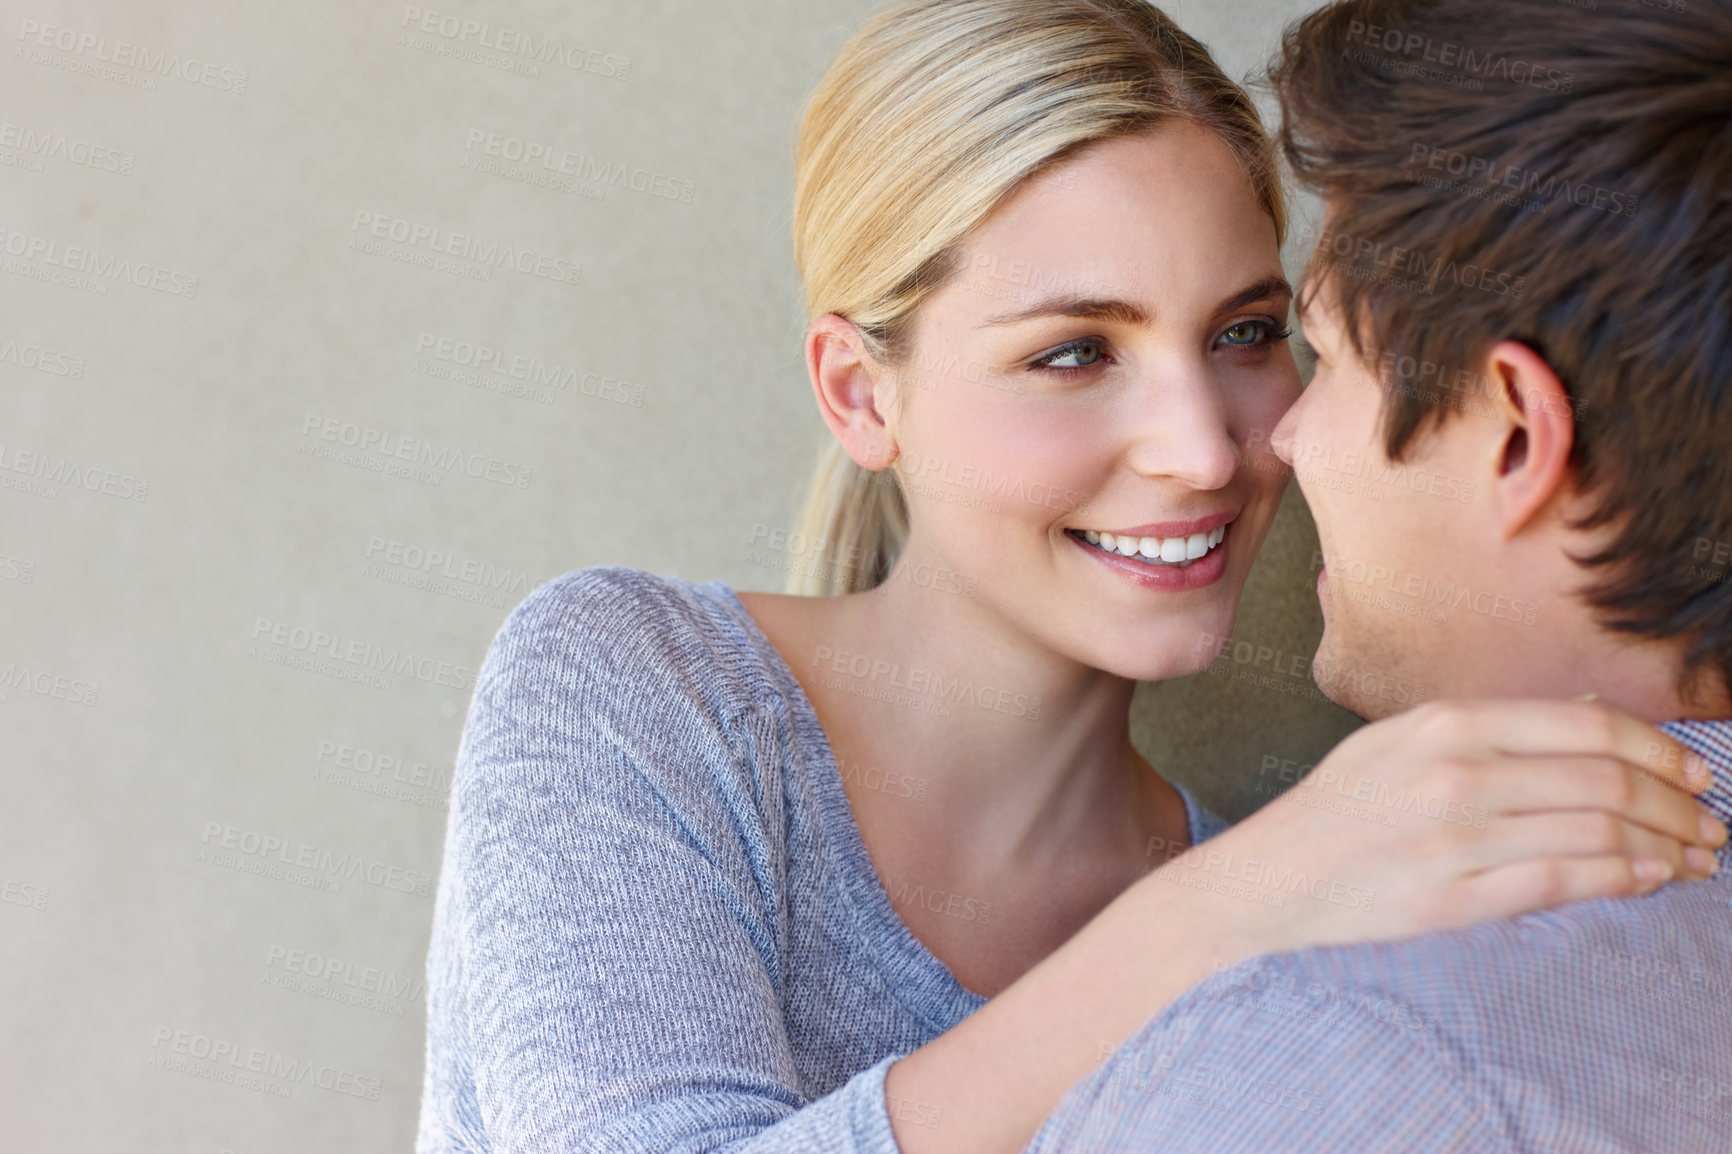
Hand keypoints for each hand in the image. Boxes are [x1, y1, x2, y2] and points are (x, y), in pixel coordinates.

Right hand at [1153, 699, 1726, 954]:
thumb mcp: (1401, 744)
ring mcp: (1451, 835)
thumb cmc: (1337, 813)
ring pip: (1595, 829)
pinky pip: (1560, 881)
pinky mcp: (1448, 897)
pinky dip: (1620, 879)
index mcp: (1444, 723)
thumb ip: (1487, 730)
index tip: (1694, 772)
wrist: (1265, 880)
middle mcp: (1453, 771)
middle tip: (1711, 824)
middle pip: (1604, 778)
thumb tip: (1586, 716)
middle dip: (1677, 803)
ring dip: (1664, 845)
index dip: (1657, 749)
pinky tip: (1647, 880)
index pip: (1584, 725)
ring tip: (1693, 860)